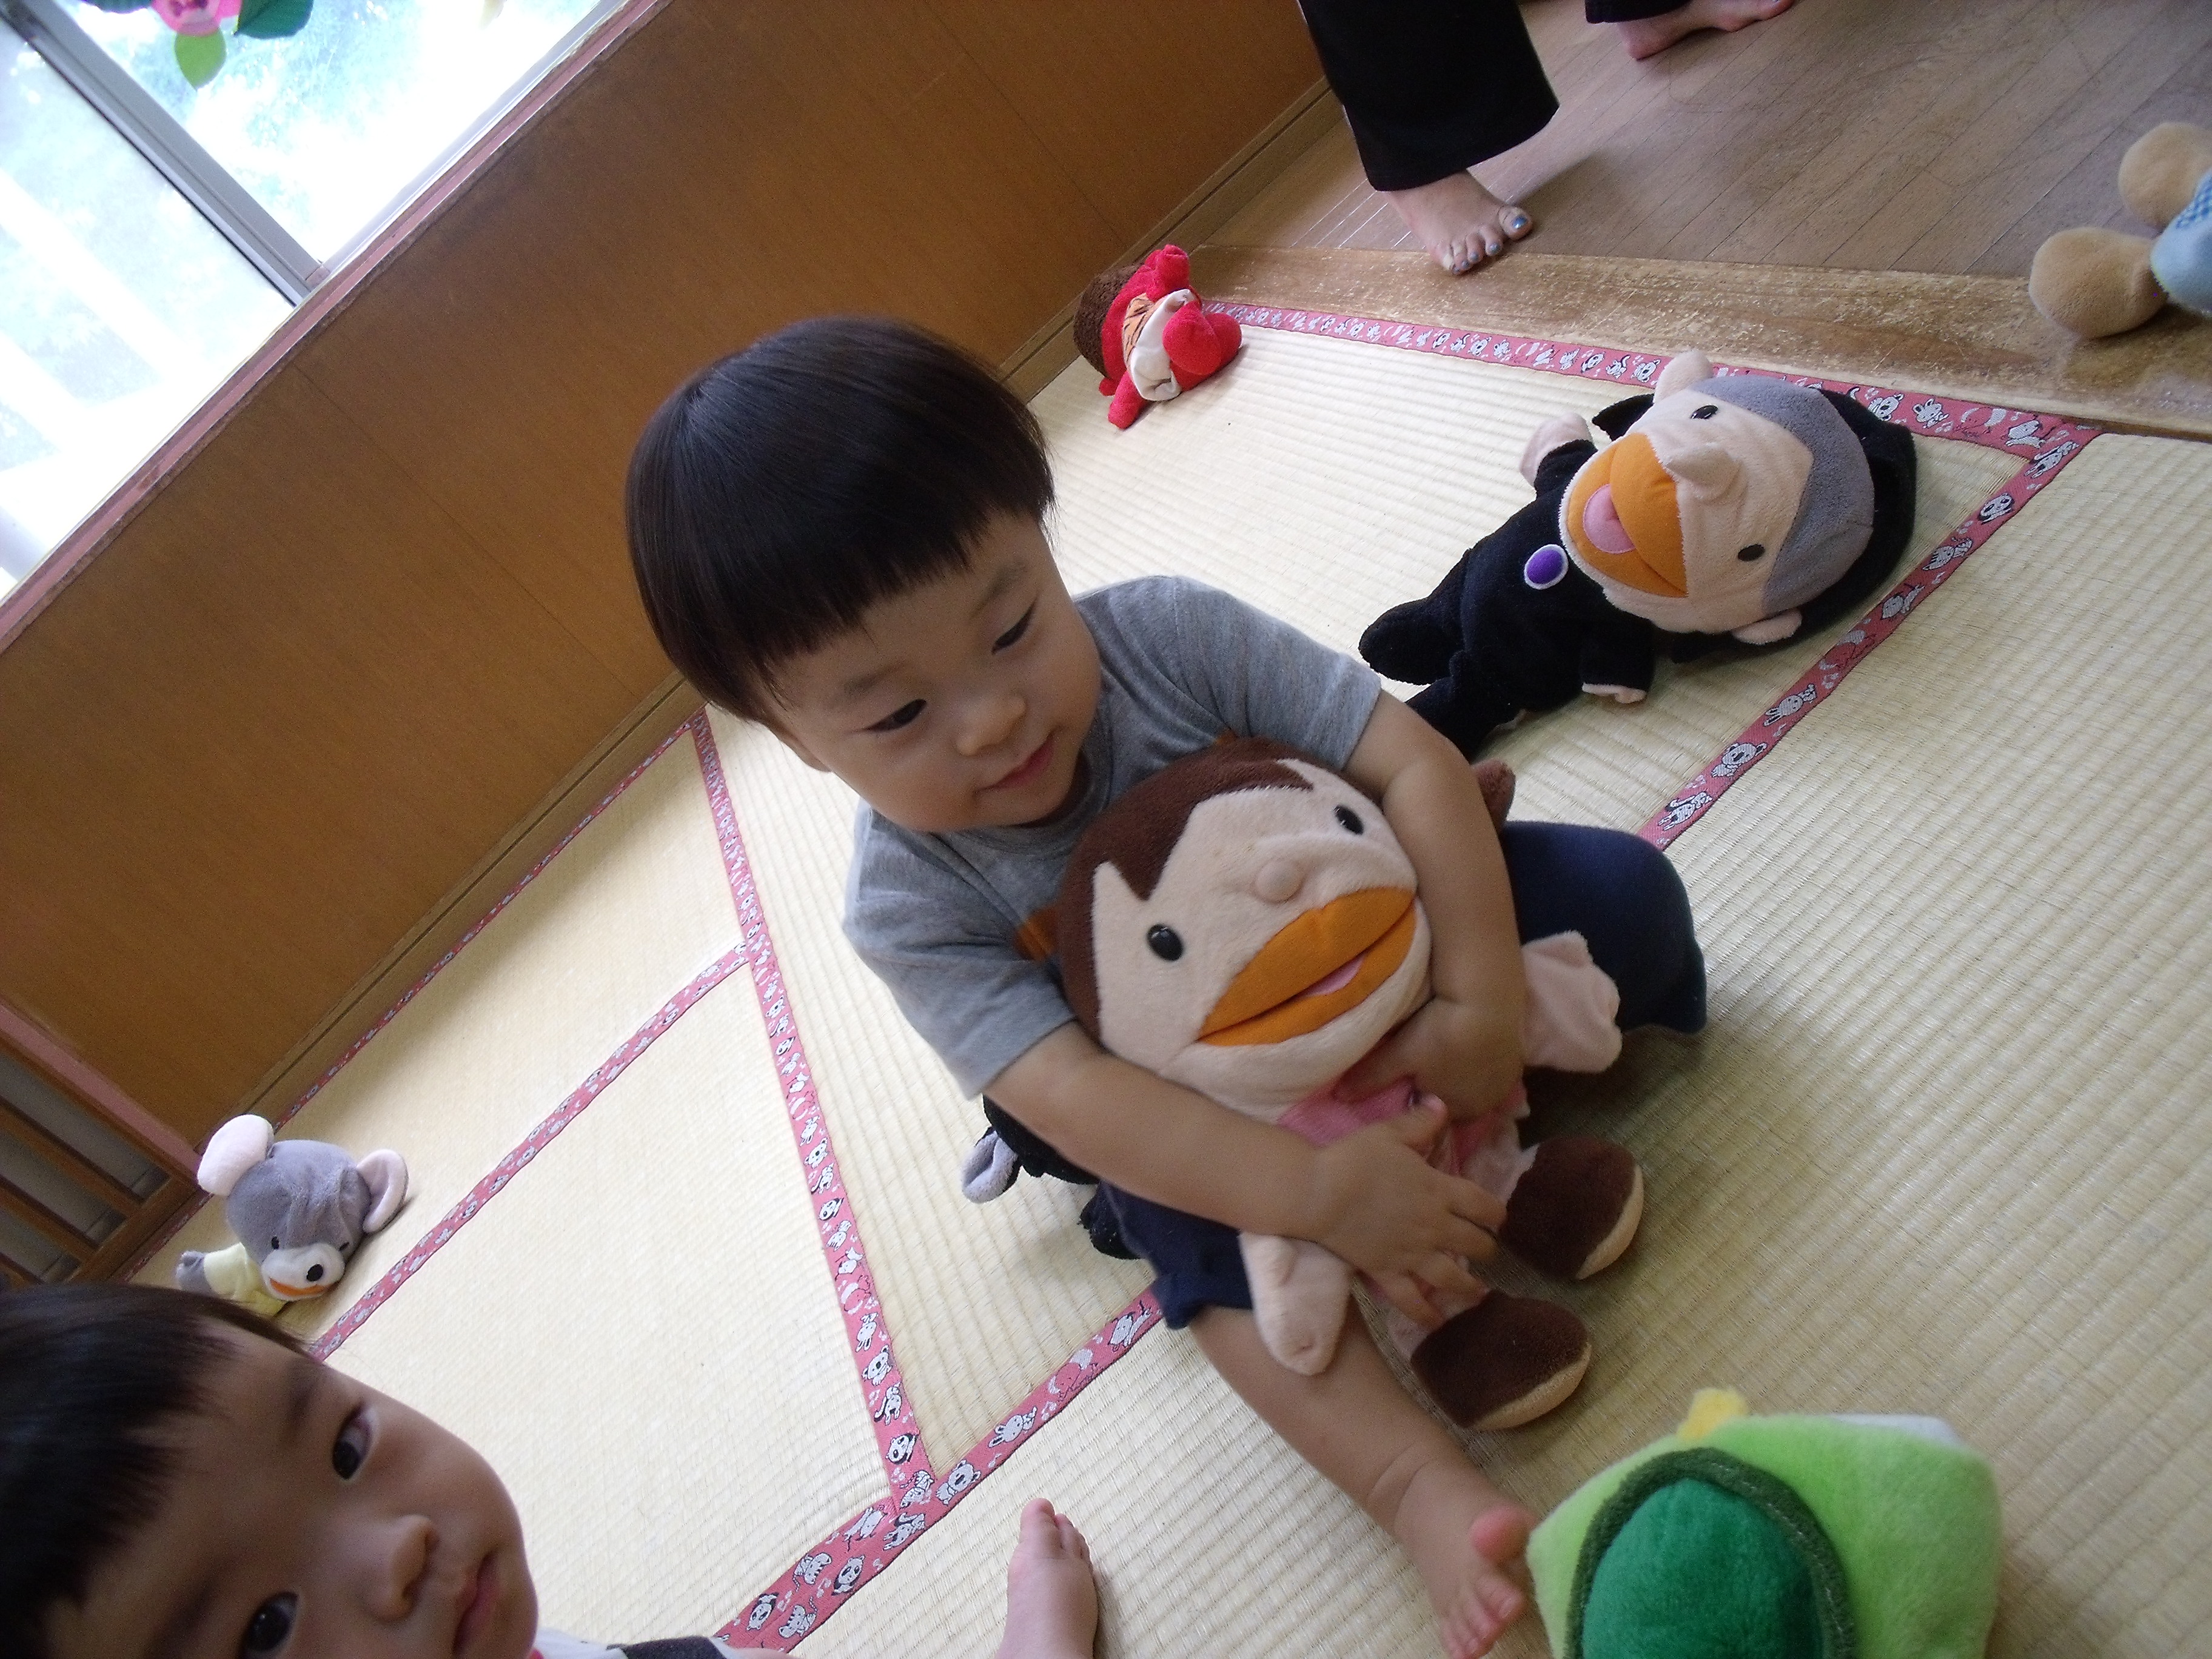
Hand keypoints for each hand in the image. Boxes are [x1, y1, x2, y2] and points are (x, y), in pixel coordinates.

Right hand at [1305, 1099, 1502, 1327]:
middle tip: (1487, 1251)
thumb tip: (1441, 1104)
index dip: (1497, 1213)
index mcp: (1439, 1190)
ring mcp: (1412, 1254)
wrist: (1319, 1193)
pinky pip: (1412, 1301)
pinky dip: (1426, 1315)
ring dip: (1470, 1287)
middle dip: (1486, 1249)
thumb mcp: (1388, 1133)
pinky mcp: (1387, 1272)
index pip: (1484, 1206)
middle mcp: (1433, 1226)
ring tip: (1480, 1293)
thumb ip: (1420, 1122)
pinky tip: (1437, 1323)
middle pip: (1475, 1244)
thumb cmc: (1353, 1159)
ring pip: (1452, 1277)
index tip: (1498, 1218)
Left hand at [1337, 993, 1519, 1118]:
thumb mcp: (1401, 1054)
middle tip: (1429, 1073)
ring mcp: (1504, 1087)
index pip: (1433, 1120)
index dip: (1419, 1105)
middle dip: (1443, 1096)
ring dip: (1465, 1083)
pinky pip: (1494, 1075)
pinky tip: (1473, 1052)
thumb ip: (1371, 1077)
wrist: (1487, 1001)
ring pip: (1477, 1093)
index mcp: (1455, 1110)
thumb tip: (1340, 1097)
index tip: (1410, 1089)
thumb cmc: (1440, 1033)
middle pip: (1457, 1107)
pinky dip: (1482, 1069)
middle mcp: (1484, 1106)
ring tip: (1451, 1062)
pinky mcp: (1517, 1064)